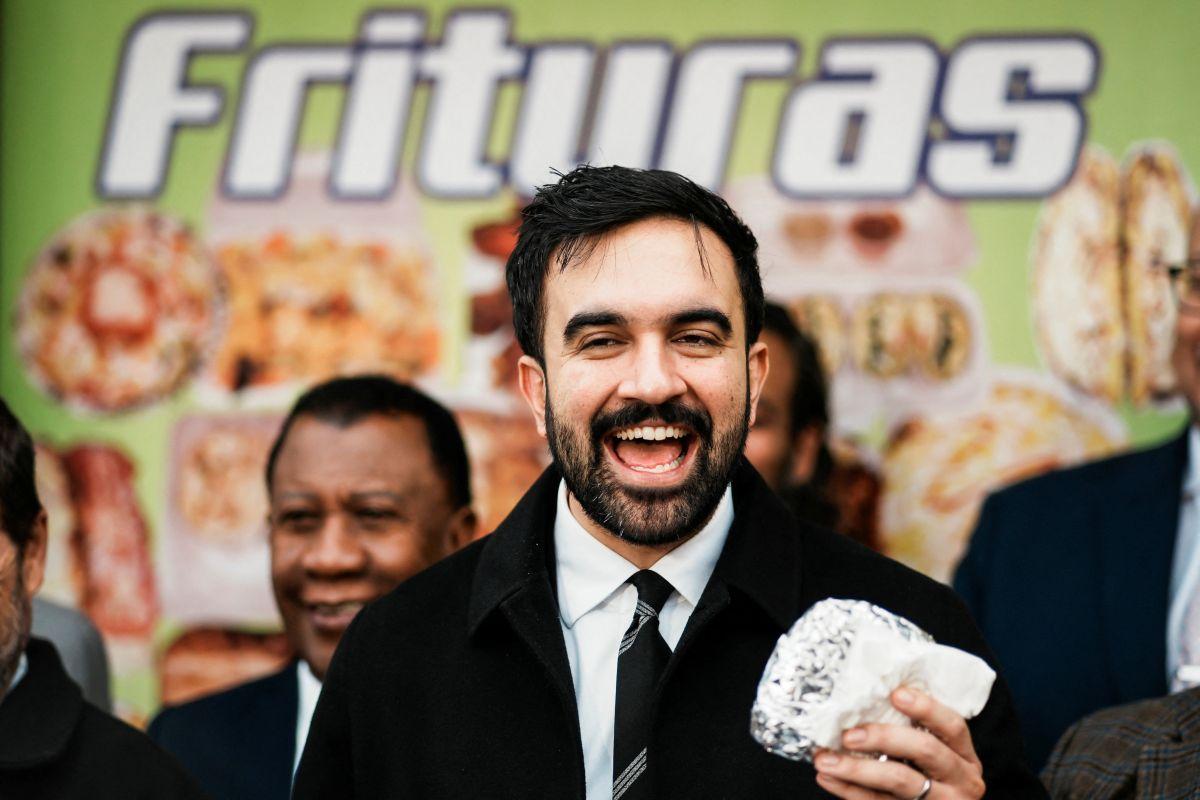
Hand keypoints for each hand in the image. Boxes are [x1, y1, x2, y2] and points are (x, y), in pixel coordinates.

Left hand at [812, 687, 984, 798]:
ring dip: (857, 768)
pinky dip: (849, 790)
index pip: (953, 726)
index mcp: (964, 756)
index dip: (926, 708)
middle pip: (925, 750)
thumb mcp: (934, 755)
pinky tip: (827, 778)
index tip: (895, 694)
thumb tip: (865, 699)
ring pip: (900, 781)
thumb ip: (912, 731)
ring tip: (825, 759)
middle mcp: (961, 780)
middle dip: (884, 737)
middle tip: (848, 734)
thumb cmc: (926, 776)